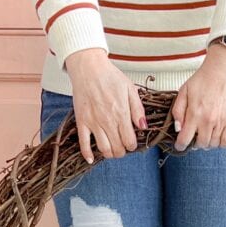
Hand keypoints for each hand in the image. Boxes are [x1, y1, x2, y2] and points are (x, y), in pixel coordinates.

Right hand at [64, 48, 147, 162]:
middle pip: (117, 149)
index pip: (129, 141)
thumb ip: (138, 110)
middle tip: (122, 146)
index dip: (132, 145)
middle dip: (122, 151)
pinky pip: (83, 143)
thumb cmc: (110, 76)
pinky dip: (87, 154)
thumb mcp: (130, 89)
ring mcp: (93, 123)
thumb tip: (143, 127)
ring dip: (109, 153)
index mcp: (121, 114)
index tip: (131, 141)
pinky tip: (91, 159)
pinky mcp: (82, 122)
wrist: (88, 67)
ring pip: (103, 149)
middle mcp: (108, 121)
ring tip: (112, 149)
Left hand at [171, 42, 225, 149]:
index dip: (180, 145)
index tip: (180, 145)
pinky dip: (220, 143)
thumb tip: (177, 128)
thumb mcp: (184, 91)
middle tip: (195, 136)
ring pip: (213, 144)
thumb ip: (178, 110)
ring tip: (206, 134)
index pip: (185, 139)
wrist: (225, 68)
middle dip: (195, 143)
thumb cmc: (204, 78)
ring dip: (207, 142)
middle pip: (200, 144)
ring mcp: (221, 122)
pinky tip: (216, 136)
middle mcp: (208, 120)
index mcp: (195, 113)